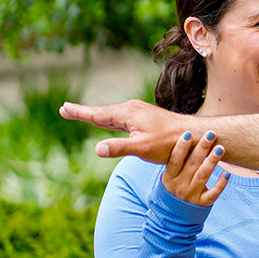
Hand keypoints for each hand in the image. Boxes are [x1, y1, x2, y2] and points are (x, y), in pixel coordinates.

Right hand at [59, 100, 193, 163]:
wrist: (194, 136)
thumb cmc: (170, 143)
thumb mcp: (143, 148)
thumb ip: (119, 148)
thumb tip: (96, 149)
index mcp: (128, 113)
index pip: (97, 114)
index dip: (79, 112)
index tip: (64, 108)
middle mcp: (132, 109)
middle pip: (102, 112)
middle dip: (83, 112)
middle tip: (65, 110)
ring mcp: (139, 113)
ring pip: (112, 115)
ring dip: (95, 115)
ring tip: (80, 114)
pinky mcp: (145, 119)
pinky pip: (121, 119)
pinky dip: (109, 120)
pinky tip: (106, 122)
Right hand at [163, 130, 229, 205]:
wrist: (174, 214)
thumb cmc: (174, 187)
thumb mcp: (170, 176)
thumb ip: (178, 160)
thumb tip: (187, 134)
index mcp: (169, 177)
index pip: (174, 160)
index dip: (181, 147)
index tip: (189, 133)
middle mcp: (179, 186)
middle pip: (191, 165)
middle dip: (201, 148)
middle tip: (211, 134)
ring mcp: (191, 195)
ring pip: (203, 176)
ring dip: (212, 161)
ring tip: (220, 148)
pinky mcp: (202, 203)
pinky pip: (213, 193)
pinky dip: (220, 184)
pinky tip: (227, 174)